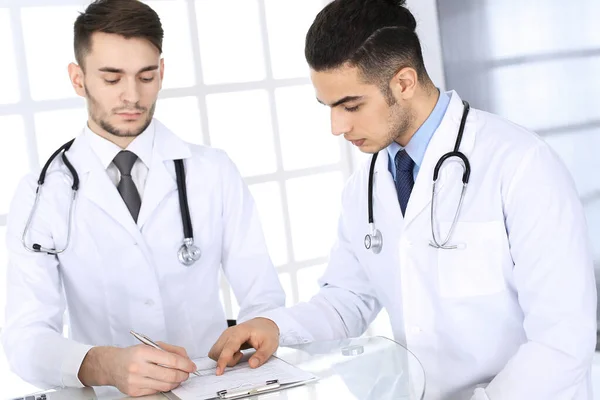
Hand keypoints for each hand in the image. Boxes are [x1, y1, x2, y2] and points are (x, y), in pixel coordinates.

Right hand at [79, 342, 196, 396]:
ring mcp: (135, 381)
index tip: (192, 366)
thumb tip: (186, 360)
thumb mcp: (151, 345)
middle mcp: (138, 367)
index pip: (171, 360)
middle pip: (170, 375)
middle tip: (187, 373)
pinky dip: (165, 386)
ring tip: (178, 377)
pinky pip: (156, 391)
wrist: (111, 365)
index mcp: (143, 352)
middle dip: (183, 375)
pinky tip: (166, 381)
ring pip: (165, 385)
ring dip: (176, 382)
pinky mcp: (134, 391)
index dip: (185, 364)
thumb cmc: (133, 354)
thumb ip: (171, 350)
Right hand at [209, 317, 279, 374]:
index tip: (219, 371)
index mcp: (240, 332)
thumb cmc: (266, 333)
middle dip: (226, 360)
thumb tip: (252, 365)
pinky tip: (235, 352)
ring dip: (224, 358)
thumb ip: (261, 355)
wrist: (263, 324)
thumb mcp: (270, 345)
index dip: (223, 360)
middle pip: (217, 351)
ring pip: (215, 351)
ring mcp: (225, 335)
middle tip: (241, 356)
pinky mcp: (224, 339)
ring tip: (239, 354)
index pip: (228, 347)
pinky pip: (218, 351)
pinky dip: (224, 356)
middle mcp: (229, 332)